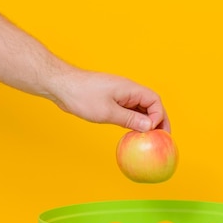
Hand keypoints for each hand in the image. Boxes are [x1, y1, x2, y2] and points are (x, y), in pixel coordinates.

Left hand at [48, 68, 169, 132]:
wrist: (61, 85)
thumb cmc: (82, 96)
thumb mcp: (108, 112)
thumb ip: (130, 119)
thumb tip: (149, 127)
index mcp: (131, 89)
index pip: (155, 101)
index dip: (159, 116)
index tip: (154, 131)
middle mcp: (129, 90)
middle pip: (151, 104)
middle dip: (158, 120)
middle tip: (162, 137)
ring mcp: (121, 95)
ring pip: (141, 108)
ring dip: (147, 121)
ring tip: (149, 137)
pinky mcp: (113, 100)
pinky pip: (130, 110)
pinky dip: (135, 121)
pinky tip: (133, 132)